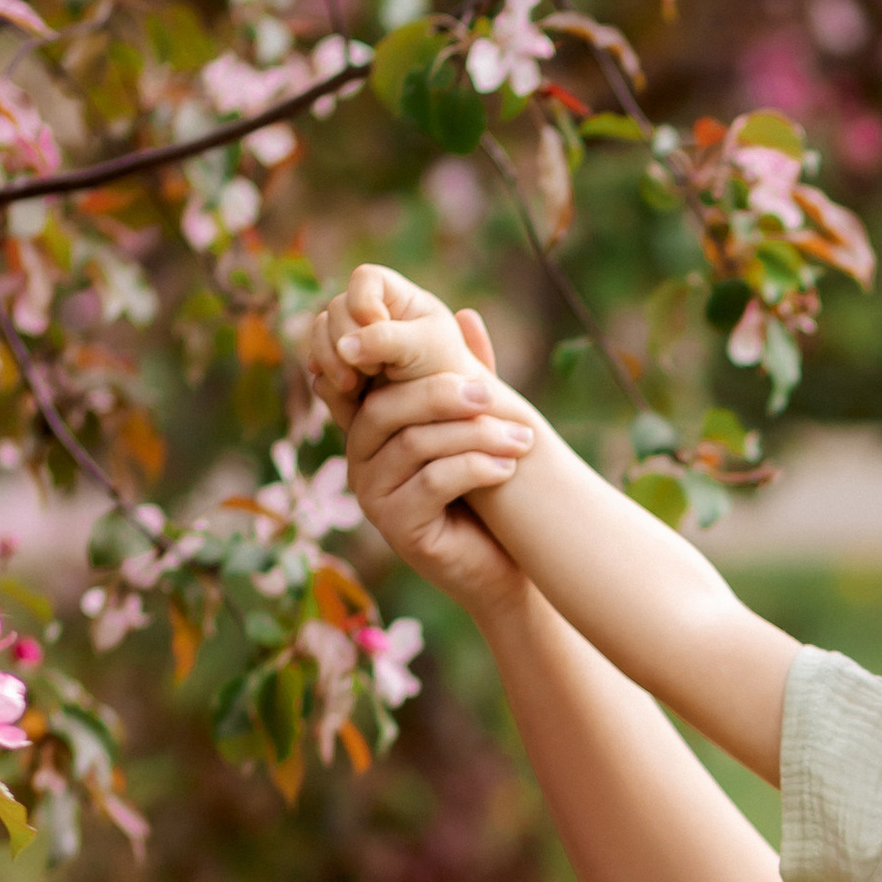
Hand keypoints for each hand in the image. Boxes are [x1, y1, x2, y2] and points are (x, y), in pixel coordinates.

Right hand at [303, 261, 470, 413]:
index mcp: (395, 296)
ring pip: (319, 335)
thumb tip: (343, 346)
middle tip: (372, 371)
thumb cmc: (448, 373)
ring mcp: (351, 340)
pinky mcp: (341, 367)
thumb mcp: (424, 349)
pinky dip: (327, 379)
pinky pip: (317, 366)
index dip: (364, 303)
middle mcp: (369, 313)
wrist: (445, 416)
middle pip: (335, 309)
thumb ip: (386, 340)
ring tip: (354, 386)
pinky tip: (347, 393)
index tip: (379, 330)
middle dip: (346, 340)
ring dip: (330, 360)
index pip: (365, 279)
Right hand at [339, 304, 542, 618]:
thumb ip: (468, 374)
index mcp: (372, 430)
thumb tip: (466, 314)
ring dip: (474, 436)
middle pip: (388, 409)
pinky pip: (432, 482)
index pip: (375, 384)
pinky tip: (507, 468)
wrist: (505, 566)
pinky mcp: (397, 529)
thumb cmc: (487, 493)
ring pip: (415, 445)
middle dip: (445, 396)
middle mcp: (360, 461)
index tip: (472, 370)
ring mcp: (373, 497)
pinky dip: (475, 468)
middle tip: (496, 395)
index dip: (408, 369)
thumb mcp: (477, 425)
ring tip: (521, 439)